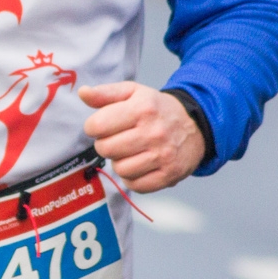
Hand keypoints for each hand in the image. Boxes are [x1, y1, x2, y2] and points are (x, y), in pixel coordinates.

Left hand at [81, 81, 207, 192]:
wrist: (195, 125)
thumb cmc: (156, 108)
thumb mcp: (133, 92)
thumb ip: (105, 93)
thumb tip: (83, 92)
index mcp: (142, 108)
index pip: (97, 125)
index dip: (93, 127)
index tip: (102, 126)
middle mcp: (153, 133)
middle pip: (106, 149)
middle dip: (105, 145)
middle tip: (116, 139)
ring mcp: (163, 156)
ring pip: (120, 169)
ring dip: (120, 162)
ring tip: (129, 152)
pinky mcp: (169, 175)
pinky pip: (136, 185)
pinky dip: (133, 178)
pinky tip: (139, 165)